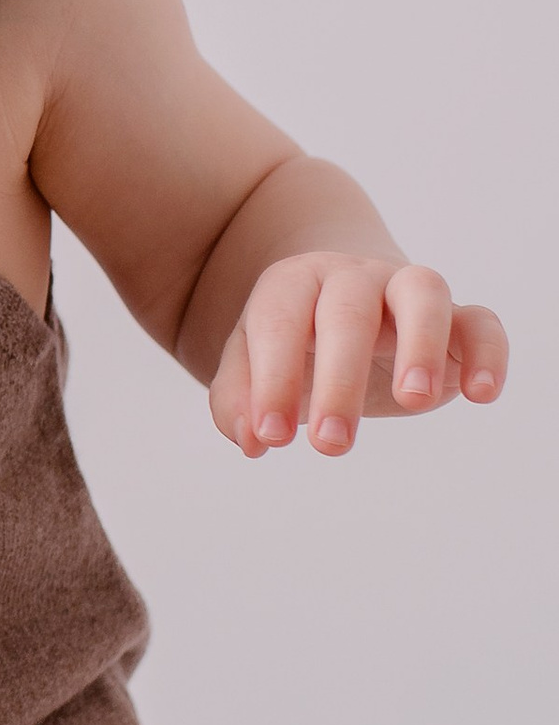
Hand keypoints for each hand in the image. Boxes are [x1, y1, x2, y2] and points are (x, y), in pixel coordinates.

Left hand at [207, 252, 507, 457]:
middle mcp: (353, 278)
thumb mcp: (252, 365)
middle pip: (347, 311)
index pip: (280, 322)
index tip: (272, 437)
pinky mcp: (457, 321)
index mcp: (294, 284)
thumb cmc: (295, 342)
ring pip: (423, 290)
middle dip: (339, 380)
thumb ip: (238, 399)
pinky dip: (487, 352)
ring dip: (421, 343)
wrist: (346, 299)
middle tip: (330, 446)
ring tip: (414, 400)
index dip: (273, 379)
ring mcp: (408, 292)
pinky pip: (482, 323)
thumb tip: (253, 439)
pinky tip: (479, 394)